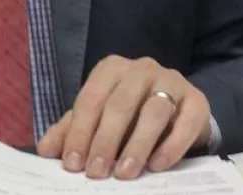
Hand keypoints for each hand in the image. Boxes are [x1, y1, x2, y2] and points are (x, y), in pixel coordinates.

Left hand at [37, 56, 210, 179]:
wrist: (179, 111)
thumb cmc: (132, 114)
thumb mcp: (100, 119)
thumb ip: (73, 130)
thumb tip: (45, 149)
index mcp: (112, 69)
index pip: (91, 99)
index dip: (80, 132)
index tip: (73, 164)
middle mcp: (142, 69)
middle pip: (120, 103)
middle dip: (105, 140)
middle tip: (96, 173)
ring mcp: (172, 81)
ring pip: (154, 110)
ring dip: (137, 144)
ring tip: (125, 173)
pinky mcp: (197, 100)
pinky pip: (186, 121)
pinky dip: (171, 145)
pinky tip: (157, 165)